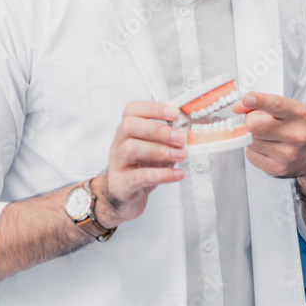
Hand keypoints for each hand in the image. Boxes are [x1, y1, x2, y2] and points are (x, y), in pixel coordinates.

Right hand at [93, 101, 186, 227]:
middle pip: (129, 126)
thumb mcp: (156, 150)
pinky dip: (162, 174)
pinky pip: (139, 176)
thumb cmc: (142, 169)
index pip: (132, 109)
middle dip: (158, 130)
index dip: (153, 108)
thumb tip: (188, 130)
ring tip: (181, 156)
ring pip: (130, 148)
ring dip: (160, 150)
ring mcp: (116, 164)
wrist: (125, 197)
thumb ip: (169, 139)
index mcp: (127, 131)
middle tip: (181, 138)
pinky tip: (178, 174)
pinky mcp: (120, 184)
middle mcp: (118, 144)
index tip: (175, 113)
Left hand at [233, 92, 305, 180]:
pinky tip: (268, 148)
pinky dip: (254, 150)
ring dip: (252, 136)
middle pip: (254, 125)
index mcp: (300, 116)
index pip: (276, 105)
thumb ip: (266, 104)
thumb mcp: (291, 109)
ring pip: (249, 141)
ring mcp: (286, 155)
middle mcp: (295, 135)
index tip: (247, 99)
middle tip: (258, 121)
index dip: (259, 101)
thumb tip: (238, 107)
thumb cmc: (302, 128)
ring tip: (268, 136)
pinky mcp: (277, 169)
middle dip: (250, 120)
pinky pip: (250, 155)